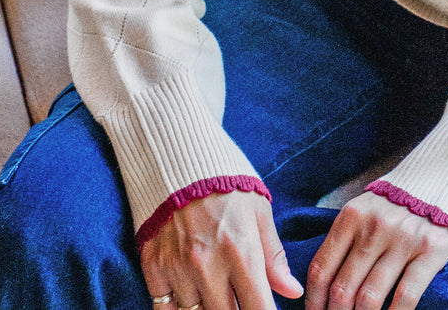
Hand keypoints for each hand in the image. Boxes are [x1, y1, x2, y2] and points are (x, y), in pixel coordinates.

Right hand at [140, 189, 302, 309]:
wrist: (178, 154)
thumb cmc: (226, 182)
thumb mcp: (259, 211)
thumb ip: (274, 256)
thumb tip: (294, 291)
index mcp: (242, 253)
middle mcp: (209, 267)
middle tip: (241, 299)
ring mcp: (177, 269)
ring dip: (209, 309)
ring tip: (218, 293)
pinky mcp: (153, 267)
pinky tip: (191, 297)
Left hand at [305, 191, 447, 309]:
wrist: (443, 179)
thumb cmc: (397, 203)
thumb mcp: (364, 210)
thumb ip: (345, 241)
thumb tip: (323, 287)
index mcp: (351, 217)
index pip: (321, 268)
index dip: (313, 301)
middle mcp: (374, 227)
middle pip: (343, 289)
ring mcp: (402, 240)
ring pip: (370, 298)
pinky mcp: (429, 251)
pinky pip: (405, 296)